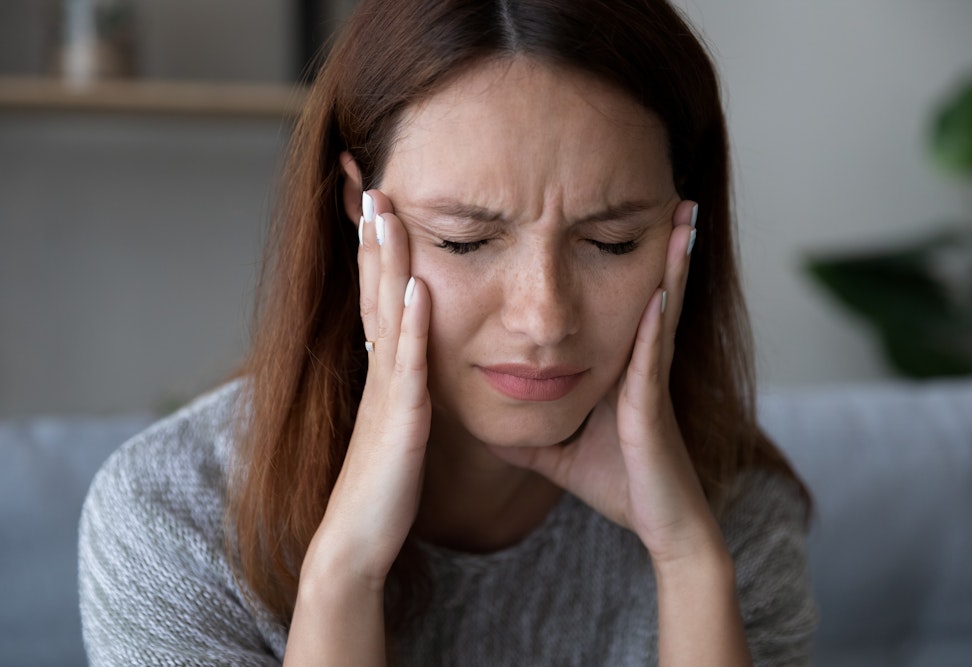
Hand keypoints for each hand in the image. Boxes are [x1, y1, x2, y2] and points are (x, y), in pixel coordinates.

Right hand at [300, 189, 431, 587]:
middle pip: (373, 288)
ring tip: (387, 209)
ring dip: (386, 260)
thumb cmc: (381, 487)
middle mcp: (379, 370)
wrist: (355, 542)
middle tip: (369, 177)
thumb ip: (405, 387)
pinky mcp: (400, 421)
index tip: (375, 197)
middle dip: (372, 232)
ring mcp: (386, 392)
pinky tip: (416, 287)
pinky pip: (407, 365)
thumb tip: (417, 356)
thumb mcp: (396, 424)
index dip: (375, 245)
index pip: (377, 292)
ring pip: (385, 313)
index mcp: (382, 369)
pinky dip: (409, 324)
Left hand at [487, 202, 722, 564]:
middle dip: (657, 242)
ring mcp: (646, 378)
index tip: (610, 212)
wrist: (658, 521)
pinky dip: (656, 322)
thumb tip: (484, 421)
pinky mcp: (648, 404)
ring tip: (683, 218)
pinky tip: (660, 290)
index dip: (611, 257)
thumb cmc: (614, 479)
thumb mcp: (555, 446)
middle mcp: (636, 360)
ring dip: (672, 263)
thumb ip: (524, 428)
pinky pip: (650, 357)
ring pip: (659, 307)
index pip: (608, 299)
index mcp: (614, 363)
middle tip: (672, 192)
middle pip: (644, 287)